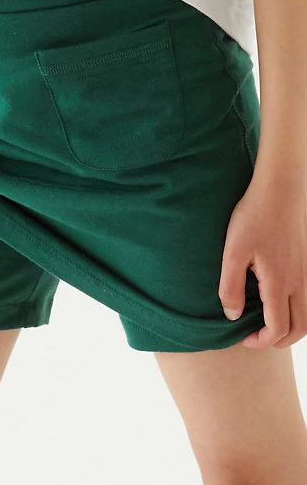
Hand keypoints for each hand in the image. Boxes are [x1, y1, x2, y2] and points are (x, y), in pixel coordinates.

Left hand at [219, 170, 306, 348]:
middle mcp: (300, 283)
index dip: (261, 341)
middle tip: (257, 337)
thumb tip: (232, 315)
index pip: (278, 329)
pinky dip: (299, 309)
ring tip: (270, 322)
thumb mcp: (233, 252)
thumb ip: (230, 287)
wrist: (280, 189)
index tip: (243, 338)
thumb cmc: (254, 218)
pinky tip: (279, 298)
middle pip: (300, 328)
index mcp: (280, 284)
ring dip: (292, 326)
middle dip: (279, 340)